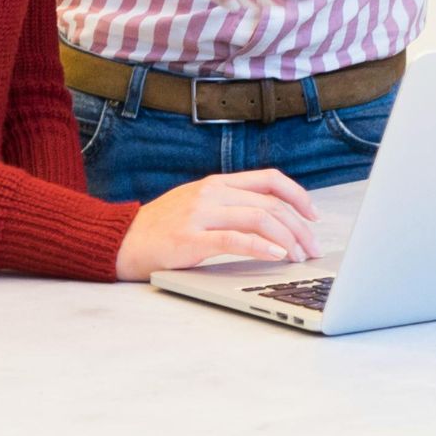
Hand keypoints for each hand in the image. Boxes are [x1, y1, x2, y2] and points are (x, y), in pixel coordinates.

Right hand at [114, 169, 323, 280]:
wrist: (120, 241)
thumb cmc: (161, 229)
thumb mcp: (198, 207)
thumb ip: (230, 207)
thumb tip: (274, 220)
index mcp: (216, 183)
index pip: (269, 179)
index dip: (298, 195)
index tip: (314, 216)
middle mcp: (211, 193)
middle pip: (270, 203)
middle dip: (299, 227)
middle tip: (313, 248)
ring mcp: (199, 214)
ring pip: (258, 219)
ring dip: (287, 239)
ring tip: (299, 257)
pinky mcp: (190, 238)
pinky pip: (233, 240)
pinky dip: (260, 247)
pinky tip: (276, 255)